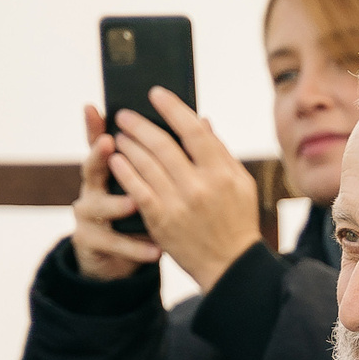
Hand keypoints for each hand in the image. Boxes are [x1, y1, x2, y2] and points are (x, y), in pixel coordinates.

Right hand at [71, 104, 163, 282]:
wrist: (122, 257)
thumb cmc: (143, 208)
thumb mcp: (152, 179)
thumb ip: (169, 154)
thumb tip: (202, 122)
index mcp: (108, 166)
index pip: (99, 141)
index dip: (94, 125)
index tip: (92, 107)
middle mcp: (94, 186)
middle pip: (93, 166)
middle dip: (101, 154)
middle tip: (111, 144)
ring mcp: (89, 215)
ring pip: (99, 205)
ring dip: (118, 204)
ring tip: (132, 203)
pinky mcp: (91, 242)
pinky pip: (113, 243)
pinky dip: (135, 247)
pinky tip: (155, 250)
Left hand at [106, 89, 264, 290]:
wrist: (229, 265)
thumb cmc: (237, 221)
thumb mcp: (241, 184)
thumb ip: (221, 152)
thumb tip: (203, 121)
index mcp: (222, 173)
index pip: (193, 130)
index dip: (172, 108)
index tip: (156, 94)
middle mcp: (199, 185)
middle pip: (162, 144)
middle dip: (140, 125)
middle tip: (125, 115)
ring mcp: (177, 203)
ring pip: (145, 163)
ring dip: (128, 144)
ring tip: (120, 135)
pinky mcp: (160, 219)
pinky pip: (136, 187)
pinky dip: (124, 169)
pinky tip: (116, 159)